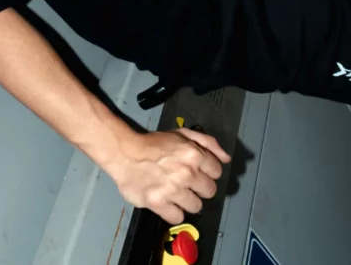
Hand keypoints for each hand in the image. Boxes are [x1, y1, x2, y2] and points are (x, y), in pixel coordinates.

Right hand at [107, 128, 230, 223]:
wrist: (125, 153)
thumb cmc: (153, 144)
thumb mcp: (181, 134)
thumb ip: (207, 143)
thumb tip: (226, 158)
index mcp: (193, 154)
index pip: (217, 171)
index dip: (208, 171)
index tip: (198, 171)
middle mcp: (186, 173)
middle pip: (210, 191)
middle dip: (200, 187)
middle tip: (187, 182)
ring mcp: (173, 190)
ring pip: (196, 206)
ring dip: (188, 200)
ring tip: (176, 192)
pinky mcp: (159, 204)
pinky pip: (178, 217)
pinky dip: (173, 212)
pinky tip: (167, 201)